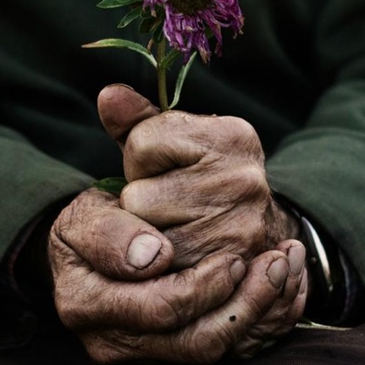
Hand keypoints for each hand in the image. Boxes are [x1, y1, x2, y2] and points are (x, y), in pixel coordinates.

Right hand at [48, 188, 307, 362]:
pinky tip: (284, 287)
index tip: (232, 257)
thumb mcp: (84, 216)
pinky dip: (261, 320)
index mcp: (86, 305)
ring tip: (286, 268)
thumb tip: (152, 257)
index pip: (158, 310)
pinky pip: (225, 346)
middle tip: (277, 263)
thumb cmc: (91, 224)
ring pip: (214, 348)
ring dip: (259, 312)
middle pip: (194, 341)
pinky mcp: (172, 349)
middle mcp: (113, 340)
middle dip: (245, 304)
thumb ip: (109, 233)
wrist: (95, 243)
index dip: (202, 287)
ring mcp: (144, 351)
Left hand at [97, 84, 300, 268]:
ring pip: (144, 235)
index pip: (141, 143)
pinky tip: (183, 251)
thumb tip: (108, 95)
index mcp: (230, 135)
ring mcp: (239, 226)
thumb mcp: (172, 141)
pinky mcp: (228, 267)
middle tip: (171, 203)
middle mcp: (242, 178)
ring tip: (178, 226)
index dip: (141, 159)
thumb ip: (135, 119)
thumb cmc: (200, 176)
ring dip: (149, 234)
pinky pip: (159, 269)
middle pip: (137, 196)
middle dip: (142, 201)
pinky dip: (162, 263)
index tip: (168, 167)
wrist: (256, 228)